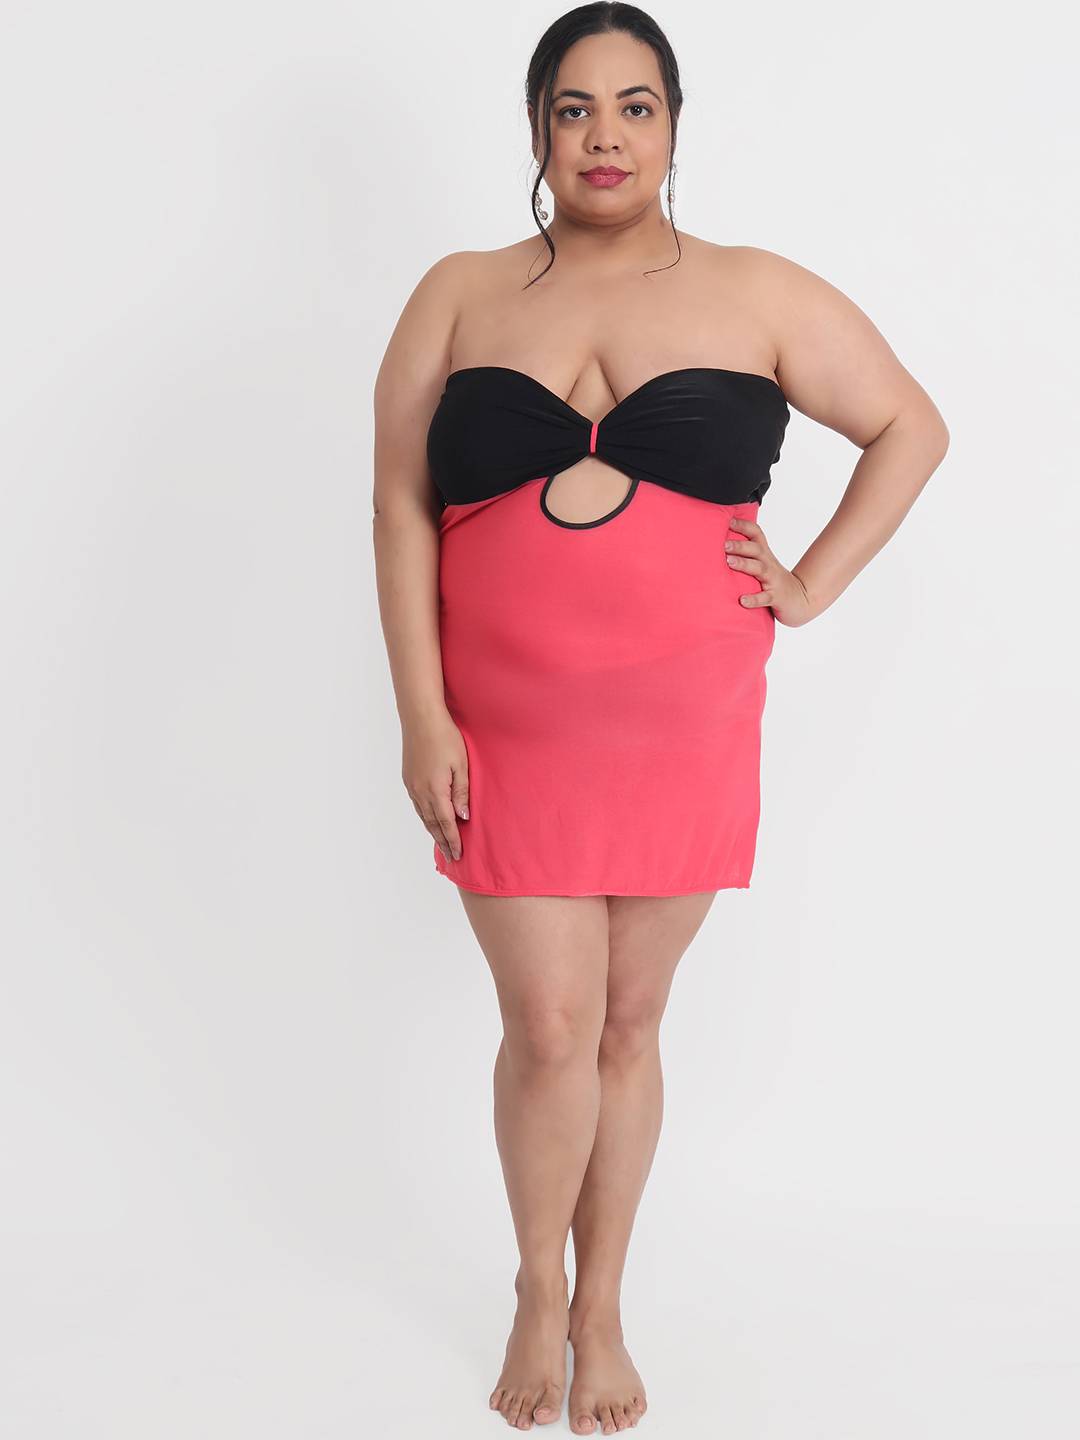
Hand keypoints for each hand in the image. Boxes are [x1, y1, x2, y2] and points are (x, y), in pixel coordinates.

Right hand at [401, 708, 469, 862]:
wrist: (420, 718)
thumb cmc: (445, 737)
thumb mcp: (461, 765)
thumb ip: (461, 793)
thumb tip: (463, 817)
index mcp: (435, 790)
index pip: (446, 823)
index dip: (453, 840)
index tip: (458, 854)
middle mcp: (420, 792)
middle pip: (433, 824)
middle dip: (443, 841)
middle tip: (451, 856)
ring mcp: (412, 786)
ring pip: (423, 816)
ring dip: (433, 831)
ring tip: (442, 843)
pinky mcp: (408, 779)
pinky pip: (418, 805)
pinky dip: (425, 818)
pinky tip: (430, 820)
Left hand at [725, 516, 814, 626]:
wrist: (801, 598)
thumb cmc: (774, 580)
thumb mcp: (763, 563)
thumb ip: (746, 554)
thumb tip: (719, 545)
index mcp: (764, 554)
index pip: (756, 533)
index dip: (744, 525)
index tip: (728, 521)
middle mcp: (769, 563)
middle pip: (756, 549)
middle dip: (740, 546)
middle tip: (724, 544)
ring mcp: (773, 580)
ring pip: (759, 569)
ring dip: (744, 564)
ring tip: (729, 562)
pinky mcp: (775, 597)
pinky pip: (764, 598)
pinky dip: (754, 599)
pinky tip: (742, 600)